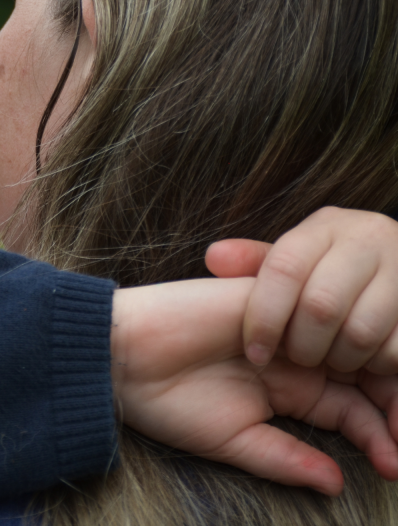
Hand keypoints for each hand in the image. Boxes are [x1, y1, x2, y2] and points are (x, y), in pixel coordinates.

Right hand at [110, 278, 397, 495]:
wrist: (123, 357)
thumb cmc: (168, 404)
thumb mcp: (234, 441)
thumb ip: (285, 459)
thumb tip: (337, 485)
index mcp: (287, 390)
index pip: (351, 409)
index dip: (381, 434)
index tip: (396, 466)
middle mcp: (292, 355)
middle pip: (361, 370)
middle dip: (391, 401)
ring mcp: (281, 323)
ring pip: (347, 336)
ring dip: (375, 366)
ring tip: (394, 404)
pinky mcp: (263, 295)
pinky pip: (312, 304)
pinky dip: (339, 329)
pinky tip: (360, 357)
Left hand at [206, 207, 397, 372]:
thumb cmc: (337, 265)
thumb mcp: (299, 255)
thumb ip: (256, 262)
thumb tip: (212, 257)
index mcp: (325, 227)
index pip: (283, 268)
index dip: (263, 315)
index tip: (254, 352)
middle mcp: (367, 239)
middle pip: (321, 306)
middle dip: (303, 345)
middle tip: (297, 357)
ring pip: (361, 333)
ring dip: (340, 359)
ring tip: (330, 358)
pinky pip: (396, 350)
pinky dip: (377, 365)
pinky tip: (367, 358)